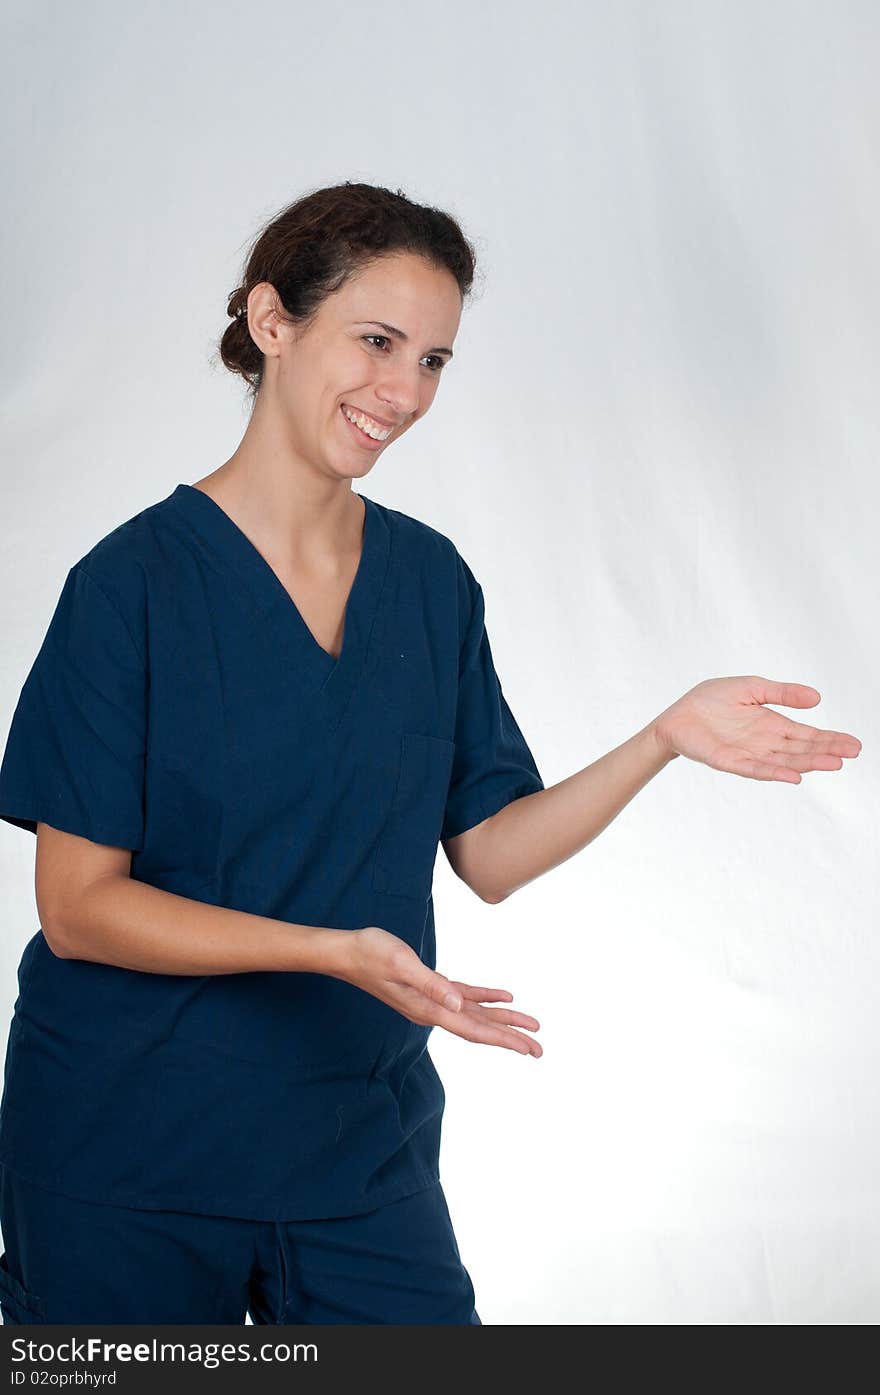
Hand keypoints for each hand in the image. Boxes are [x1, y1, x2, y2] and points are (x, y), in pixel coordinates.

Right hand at [338, 925, 542, 1056]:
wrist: (347, 953)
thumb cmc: (372, 954)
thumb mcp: (403, 964)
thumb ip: (431, 985)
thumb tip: (457, 1005)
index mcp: (430, 1009)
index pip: (474, 1029)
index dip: (504, 1039)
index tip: (529, 1048)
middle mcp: (433, 1011)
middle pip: (480, 1028)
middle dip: (511, 1036)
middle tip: (540, 1048)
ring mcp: (431, 1001)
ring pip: (475, 1014)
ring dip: (502, 1020)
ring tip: (528, 1025)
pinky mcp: (428, 988)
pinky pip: (463, 997)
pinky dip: (484, 998)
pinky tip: (502, 997)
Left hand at [654, 676, 861, 783]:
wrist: (676, 715)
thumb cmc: (711, 700)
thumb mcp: (751, 688)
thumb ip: (782, 693)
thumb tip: (817, 698)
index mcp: (772, 725)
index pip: (807, 735)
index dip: (830, 739)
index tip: (854, 744)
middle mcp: (765, 743)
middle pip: (801, 749)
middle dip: (827, 751)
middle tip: (853, 753)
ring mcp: (749, 754)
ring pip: (784, 761)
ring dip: (808, 763)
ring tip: (833, 764)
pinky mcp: (729, 761)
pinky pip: (755, 769)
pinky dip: (774, 773)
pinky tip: (793, 776)